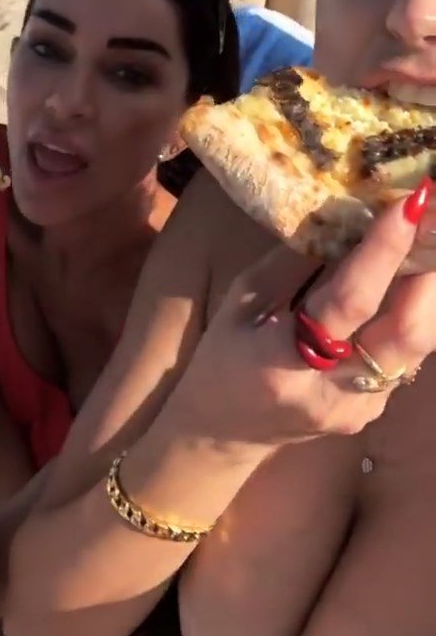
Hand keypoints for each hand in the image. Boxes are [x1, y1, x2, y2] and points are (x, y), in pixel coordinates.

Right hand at [176, 181, 435, 446]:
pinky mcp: (374, 410)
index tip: (409, 203)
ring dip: (430, 288)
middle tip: (433, 216)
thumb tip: (343, 214)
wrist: (222, 432)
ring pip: (420, 344)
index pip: (350, 301)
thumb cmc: (222, 357)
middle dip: (430, 270)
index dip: (385, 251)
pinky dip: (415, 309)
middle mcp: (332, 392)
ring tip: (429, 238)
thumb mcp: (241, 301)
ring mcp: (360, 408)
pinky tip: (412, 276)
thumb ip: (292, 262)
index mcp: (284, 362)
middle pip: (408, 332)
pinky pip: (408, 354)